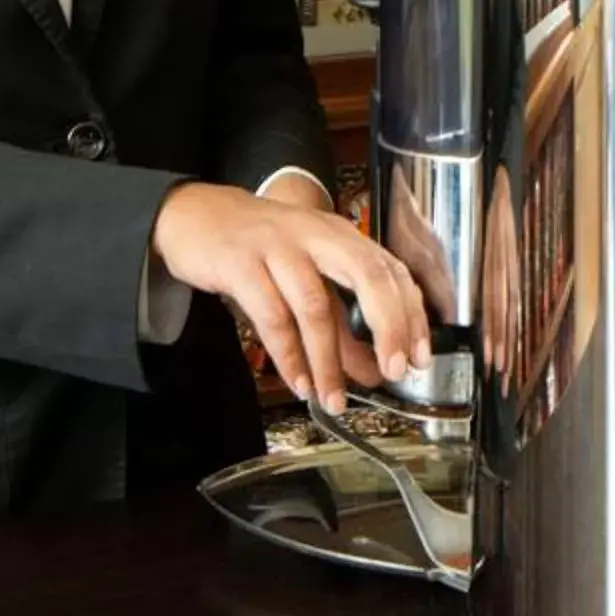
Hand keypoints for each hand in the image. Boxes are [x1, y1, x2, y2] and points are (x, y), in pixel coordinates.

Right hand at [151, 183, 429, 413]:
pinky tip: (299, 382)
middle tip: (396, 371)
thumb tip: (374, 370)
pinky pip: (271, 316)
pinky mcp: (240, 263)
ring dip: (329, 360)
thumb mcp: (307, 280)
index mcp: (340, 235)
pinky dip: (288, 356)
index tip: (420, 356)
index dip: (411, 315)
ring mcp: (277, 246)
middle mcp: (315, 235)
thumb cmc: (259, 248)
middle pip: (367, 275)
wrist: (194, 216)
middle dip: (388, 326)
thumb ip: (342, 325)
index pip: (390, 270)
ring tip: (335, 399)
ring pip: (315, 305)